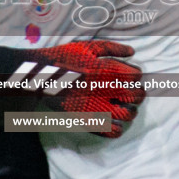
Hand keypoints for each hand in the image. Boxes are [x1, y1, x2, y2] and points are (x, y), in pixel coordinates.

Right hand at [0, 40, 144, 138]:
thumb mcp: (88, 46)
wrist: (40, 75)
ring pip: (128, 115)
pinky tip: (114, 123)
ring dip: (131, 112)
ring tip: (125, 108)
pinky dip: (117, 129)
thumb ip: (112, 48)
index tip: (132, 77)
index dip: (137, 77)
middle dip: (138, 95)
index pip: (137, 76)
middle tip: (132, 94)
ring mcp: (97, 106)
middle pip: (137, 96)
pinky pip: (112, 131)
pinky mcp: (88, 120)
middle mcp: (106, 89)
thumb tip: (132, 52)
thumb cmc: (64, 58)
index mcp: (108, 69)